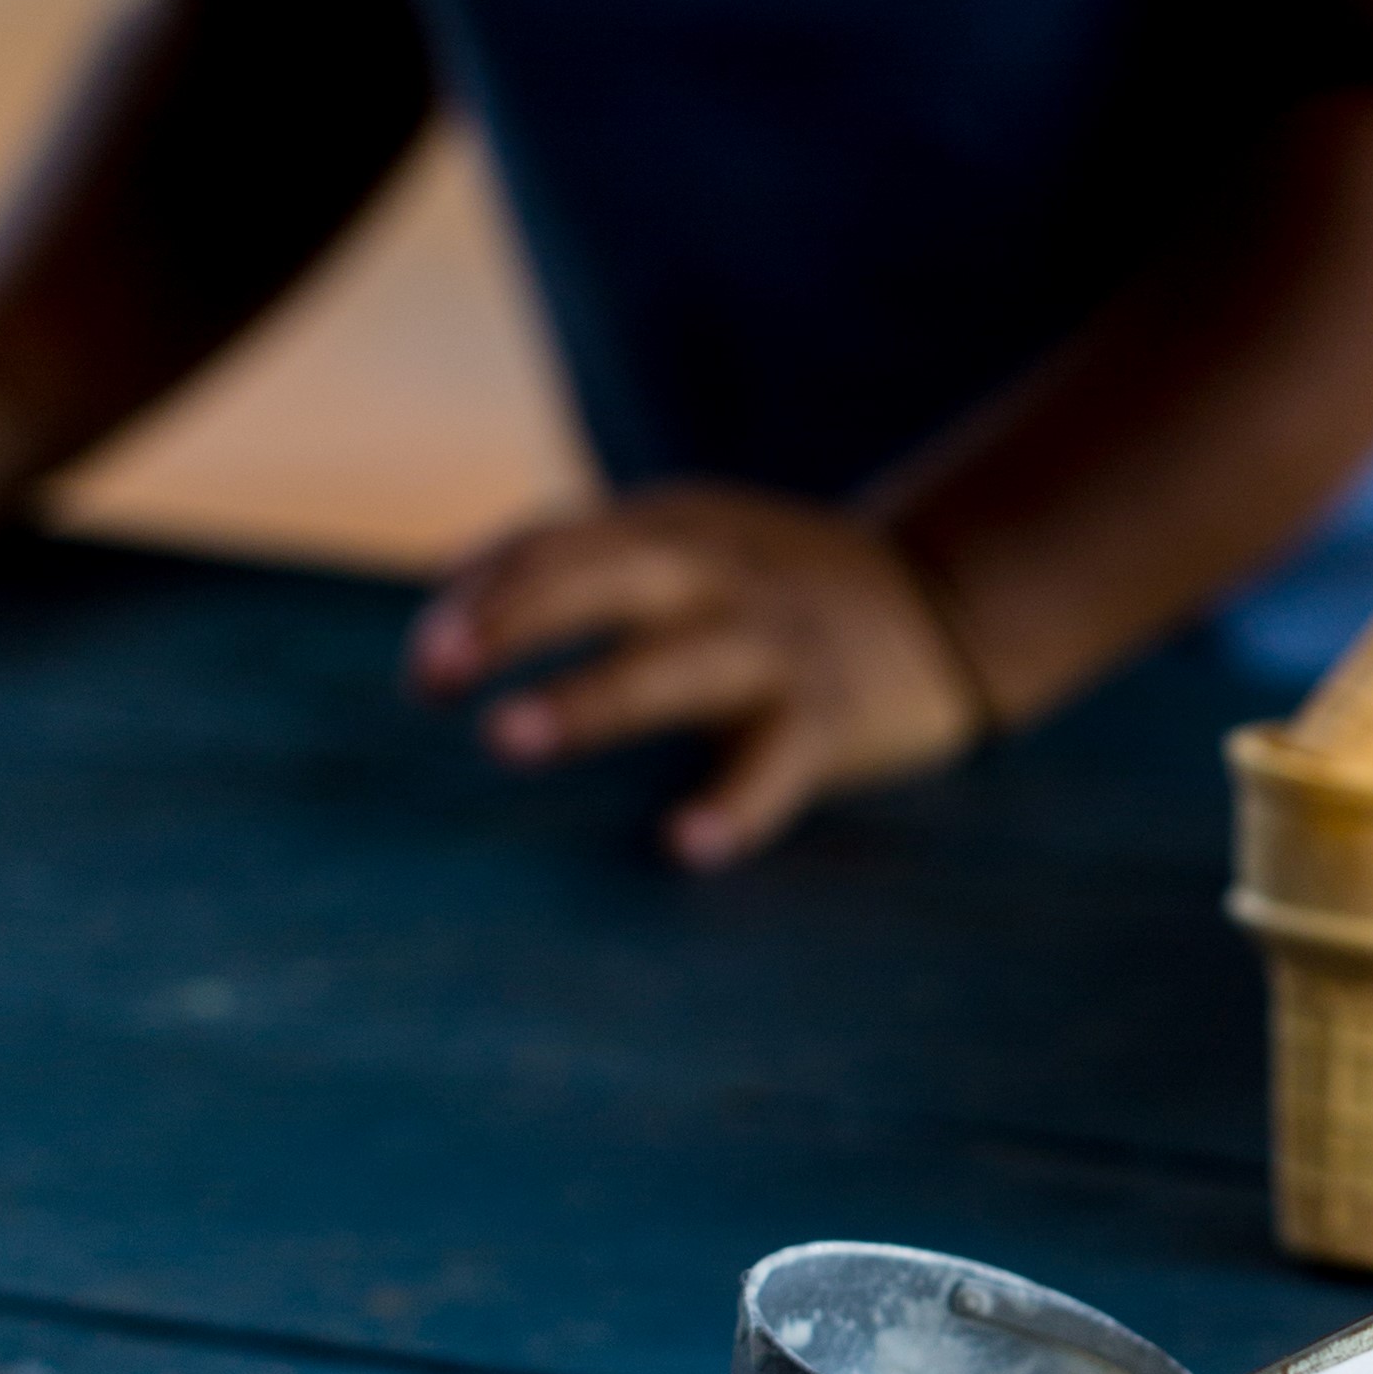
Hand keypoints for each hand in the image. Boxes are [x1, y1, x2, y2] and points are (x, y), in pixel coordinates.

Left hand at [406, 484, 987, 866]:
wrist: (947, 603)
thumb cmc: (774, 588)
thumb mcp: (686, 545)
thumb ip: (581, 556)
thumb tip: (448, 592)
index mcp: (670, 529)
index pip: (555, 542)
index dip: (482, 595)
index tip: (425, 665)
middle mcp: (716, 574)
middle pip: (598, 577)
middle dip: (511, 618)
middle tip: (432, 676)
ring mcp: (774, 641)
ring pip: (673, 663)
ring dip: (589, 695)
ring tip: (508, 737)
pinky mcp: (829, 713)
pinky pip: (776, 761)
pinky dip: (735, 803)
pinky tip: (687, 844)